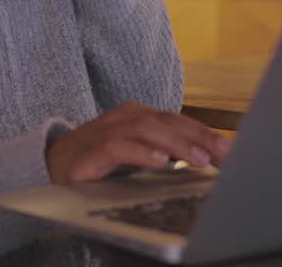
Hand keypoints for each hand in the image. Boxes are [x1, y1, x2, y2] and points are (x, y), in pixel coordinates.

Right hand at [46, 102, 232, 184]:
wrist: (51, 165)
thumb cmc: (100, 161)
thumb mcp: (137, 156)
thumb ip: (165, 155)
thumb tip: (205, 162)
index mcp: (140, 116)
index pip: (179, 122)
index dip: (205, 134)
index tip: (230, 150)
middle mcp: (126, 117)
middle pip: (169, 122)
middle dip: (200, 137)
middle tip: (224, 153)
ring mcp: (108, 130)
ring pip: (148, 129)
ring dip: (177, 144)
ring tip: (200, 160)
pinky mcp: (92, 150)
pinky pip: (119, 147)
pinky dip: (142, 152)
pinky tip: (161, 162)